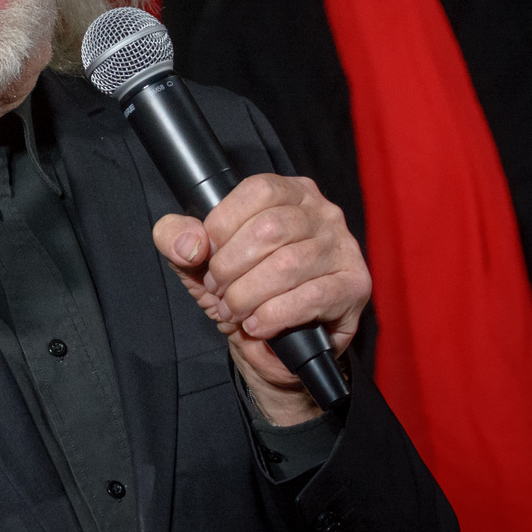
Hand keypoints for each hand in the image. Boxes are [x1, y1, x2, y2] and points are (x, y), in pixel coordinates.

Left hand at [152, 173, 367, 425]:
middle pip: (270, 229)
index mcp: (288, 192)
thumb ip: (177, 237)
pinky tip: (257, 324)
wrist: (271, 340)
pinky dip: (274, 315)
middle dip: (230, 268)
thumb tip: (190, 243)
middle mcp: (322, 213)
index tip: (207, 257)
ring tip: (233, 310)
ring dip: (248, 295)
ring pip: (287, 265)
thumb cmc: (239, 285)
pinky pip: (311, 297)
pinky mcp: (354, 286)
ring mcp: (342, 248)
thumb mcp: (196, 258)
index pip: (257, 191)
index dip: (223, 226)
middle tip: (218, 292)